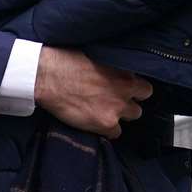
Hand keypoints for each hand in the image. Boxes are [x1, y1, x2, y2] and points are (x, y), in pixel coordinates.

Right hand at [34, 46, 151, 138]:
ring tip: (102, 113)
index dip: (134, 92)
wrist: (47, 76)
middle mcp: (125, 93)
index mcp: (124, 75)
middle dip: (127, 106)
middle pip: (138, 107)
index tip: (124, 92)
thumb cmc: (65, 62)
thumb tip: (113, 73)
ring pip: (130, 119)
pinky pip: (114, 134)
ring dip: (119, 117)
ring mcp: (116, 110)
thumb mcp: (96, 58)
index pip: (145, 89)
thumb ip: (111, 69)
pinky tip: (94, 123)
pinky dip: (106, 130)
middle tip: (111, 103)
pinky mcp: (104, 124)